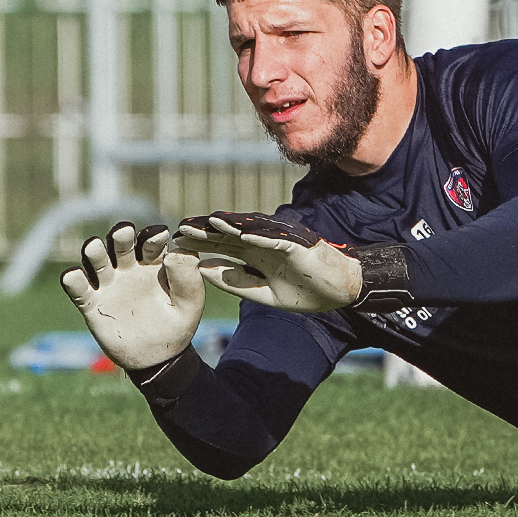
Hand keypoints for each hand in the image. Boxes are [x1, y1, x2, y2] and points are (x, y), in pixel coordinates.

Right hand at [60, 222, 204, 369]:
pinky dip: (73, 281)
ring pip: (97, 261)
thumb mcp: (190, 303)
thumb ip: (187, 278)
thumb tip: (174, 253)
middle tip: (124, 232)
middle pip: (120, 245)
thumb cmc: (177, 324)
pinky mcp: (92, 304)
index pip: (150, 242)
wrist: (157, 358)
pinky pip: (80, 290)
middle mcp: (128, 267)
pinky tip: (72, 276)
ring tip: (93, 247)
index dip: (153, 236)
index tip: (159, 234)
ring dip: (94, 252)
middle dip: (121, 236)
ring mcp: (109, 284)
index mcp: (153, 262)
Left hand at [172, 212, 361, 312]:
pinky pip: (277, 241)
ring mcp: (281, 243)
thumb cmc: (306, 292)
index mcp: (255, 256)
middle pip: (230, 235)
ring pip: (250, 231)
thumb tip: (203, 271)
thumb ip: (236, 282)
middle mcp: (264, 245)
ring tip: (209, 222)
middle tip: (180, 228)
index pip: (222, 247)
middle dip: (206, 231)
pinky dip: (261, 237)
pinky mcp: (299, 246)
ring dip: (230, 227)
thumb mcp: (264, 294)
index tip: (175, 244)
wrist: (343, 291)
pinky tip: (243, 234)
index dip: (200, 244)